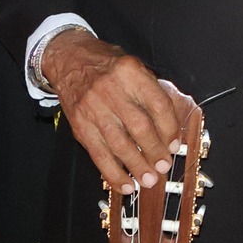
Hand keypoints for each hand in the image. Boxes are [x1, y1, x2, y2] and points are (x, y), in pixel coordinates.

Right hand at [43, 28, 195, 193]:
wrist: (68, 59)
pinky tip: (124, 183)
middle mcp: (111, 89)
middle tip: (164, 165)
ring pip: (119, 144)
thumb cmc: (104, 63)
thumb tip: (170, 127)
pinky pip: (98, 154)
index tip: (174, 144)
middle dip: (155, 151)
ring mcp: (93, 108)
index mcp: (130, 72)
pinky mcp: (80, 126)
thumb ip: (150, 91)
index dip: (169, 128)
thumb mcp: (132, 66)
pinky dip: (113, 173)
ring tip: (149, 179)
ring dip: (137, 166)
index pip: (157, 104)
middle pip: (139, 126)